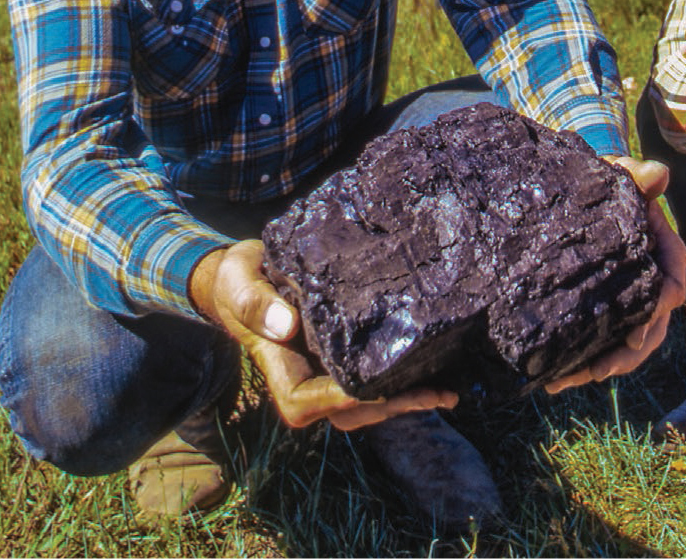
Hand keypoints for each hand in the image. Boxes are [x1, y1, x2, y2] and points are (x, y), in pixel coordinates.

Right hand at [188, 239, 457, 429]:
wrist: (246, 274)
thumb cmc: (238, 282)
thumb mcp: (239, 284)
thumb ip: (256, 304)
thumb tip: (287, 325)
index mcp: (282, 375)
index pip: (313, 403)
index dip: (350, 400)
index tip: (387, 387)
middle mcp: (307, 384)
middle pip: (352, 411)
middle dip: (394, 406)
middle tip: (438, 393)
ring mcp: (327, 376)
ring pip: (368, 403)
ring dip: (406, 400)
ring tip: (447, 390)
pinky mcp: (344, 361)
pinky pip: (375, 380)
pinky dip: (404, 379)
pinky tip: (438, 370)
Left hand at [542, 155, 685, 392]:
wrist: (578, 188)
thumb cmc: (604, 181)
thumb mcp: (619, 176)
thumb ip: (638, 177)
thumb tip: (658, 175)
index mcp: (664, 254)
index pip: (671, 288)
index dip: (655, 315)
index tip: (633, 336)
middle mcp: (651, 282)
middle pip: (652, 329)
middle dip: (625, 356)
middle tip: (596, 371)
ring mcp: (628, 299)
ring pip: (627, 344)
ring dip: (599, 367)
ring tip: (563, 381)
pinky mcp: (605, 309)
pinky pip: (602, 342)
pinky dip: (582, 362)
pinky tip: (553, 377)